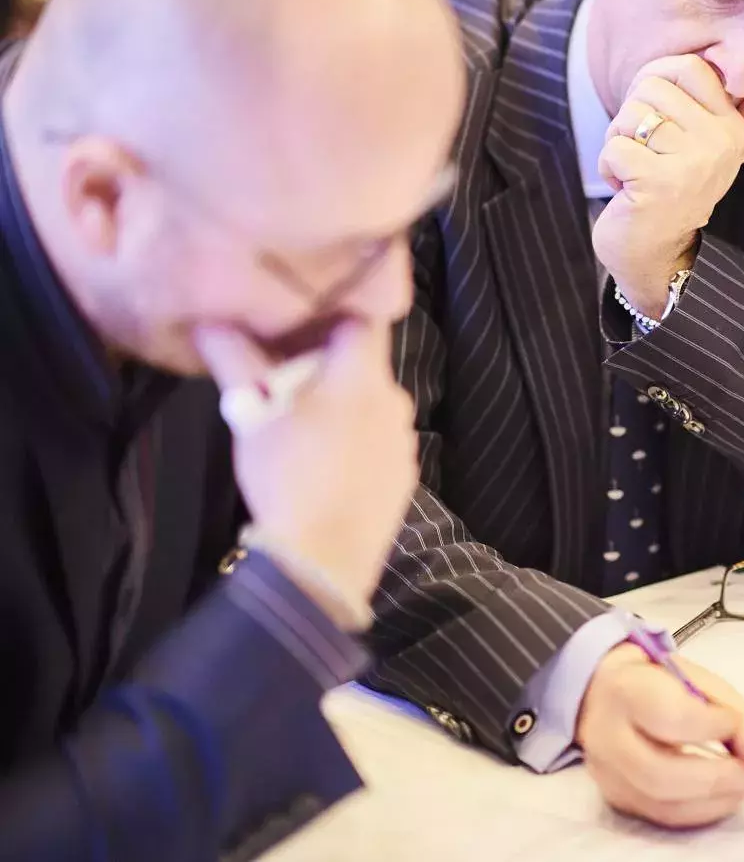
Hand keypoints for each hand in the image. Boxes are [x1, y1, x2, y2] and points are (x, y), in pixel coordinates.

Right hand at [195, 320, 419, 617]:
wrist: (323, 559)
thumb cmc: (287, 474)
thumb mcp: (251, 415)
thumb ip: (235, 363)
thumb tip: (208, 323)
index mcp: (363, 376)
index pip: (364, 319)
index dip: (336, 313)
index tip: (305, 320)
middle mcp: (395, 400)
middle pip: (365, 366)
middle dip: (329, 367)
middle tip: (287, 379)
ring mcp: (405, 441)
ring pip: (372, 406)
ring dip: (343, 407)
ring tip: (302, 426)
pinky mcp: (405, 475)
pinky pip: (380, 442)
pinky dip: (357, 442)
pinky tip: (327, 464)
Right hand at [576, 643, 743, 828]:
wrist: (606, 693)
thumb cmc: (661, 683)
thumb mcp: (703, 682)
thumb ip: (741, 715)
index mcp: (627, 690)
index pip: (671, 717)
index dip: (714, 726)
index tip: (735, 723)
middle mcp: (607, 737)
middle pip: (661, 774)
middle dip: (718, 778)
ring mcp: (608, 774)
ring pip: (663, 805)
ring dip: (715, 800)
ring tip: (741, 783)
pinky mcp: (618, 799)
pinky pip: (663, 817)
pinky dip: (702, 811)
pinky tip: (721, 795)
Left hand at [592, 55, 743, 318]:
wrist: (659, 254)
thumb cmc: (676, 195)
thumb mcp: (713, 159)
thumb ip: (737, 126)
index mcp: (732, 127)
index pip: (689, 67)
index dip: (657, 79)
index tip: (655, 113)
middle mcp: (720, 142)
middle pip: (652, 86)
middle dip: (633, 117)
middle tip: (644, 151)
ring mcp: (691, 163)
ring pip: (630, 115)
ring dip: (619, 143)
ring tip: (636, 170)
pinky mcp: (658, 183)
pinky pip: (614, 147)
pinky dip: (609, 168)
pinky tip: (626, 189)